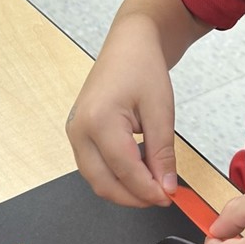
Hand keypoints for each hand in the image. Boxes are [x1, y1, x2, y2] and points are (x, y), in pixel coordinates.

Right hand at [66, 30, 177, 208]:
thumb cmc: (142, 68)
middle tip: (162, 196)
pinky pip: (95, 167)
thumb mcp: (161, 111)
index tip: (169, 198)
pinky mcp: (78, 134)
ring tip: (154, 183)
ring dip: (124, 189)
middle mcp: (79, 129)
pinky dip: (116, 176)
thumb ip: (162, 153)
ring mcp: (75, 133)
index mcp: (99, 120)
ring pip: (97, 179)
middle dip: (134, 197)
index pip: (124, 170)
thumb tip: (166, 187)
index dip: (148, 190)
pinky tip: (139, 171)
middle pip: (103, 183)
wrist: (128, 45)